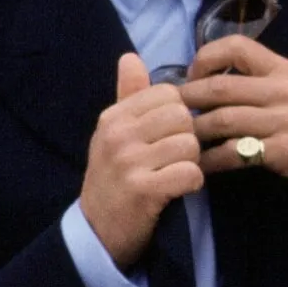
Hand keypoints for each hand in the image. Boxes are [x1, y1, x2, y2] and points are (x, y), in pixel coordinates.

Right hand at [77, 53, 203, 269]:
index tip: (168, 134)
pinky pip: (190, 173)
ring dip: (191, 162)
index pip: (168, 93)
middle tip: (175, 157)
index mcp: (114, 116)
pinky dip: (191, 183)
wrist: (96, 231)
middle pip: (183, 116)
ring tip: (174, 173)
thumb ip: (128, 96)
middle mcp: (118, 134)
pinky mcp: (143, 190)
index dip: (179, 113)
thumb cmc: (113, 177)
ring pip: (190, 145)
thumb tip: (130, 56)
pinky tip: (178, 189)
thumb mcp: (114, 133)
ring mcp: (129, 162)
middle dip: (188, 137)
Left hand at [180, 36, 287, 205]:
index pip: (237, 45)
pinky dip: (211, 160)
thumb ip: (264, 82)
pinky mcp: (282, 152)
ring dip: (194, 131)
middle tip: (170, 113)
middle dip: (187, 99)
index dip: (206, 58)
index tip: (193, 77)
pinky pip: (234, 153)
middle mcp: (282, 89)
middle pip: (219, 86)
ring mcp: (282, 121)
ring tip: (180, 139)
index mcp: (284, 69)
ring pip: (221, 119)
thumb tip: (216, 81)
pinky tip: (201, 165)